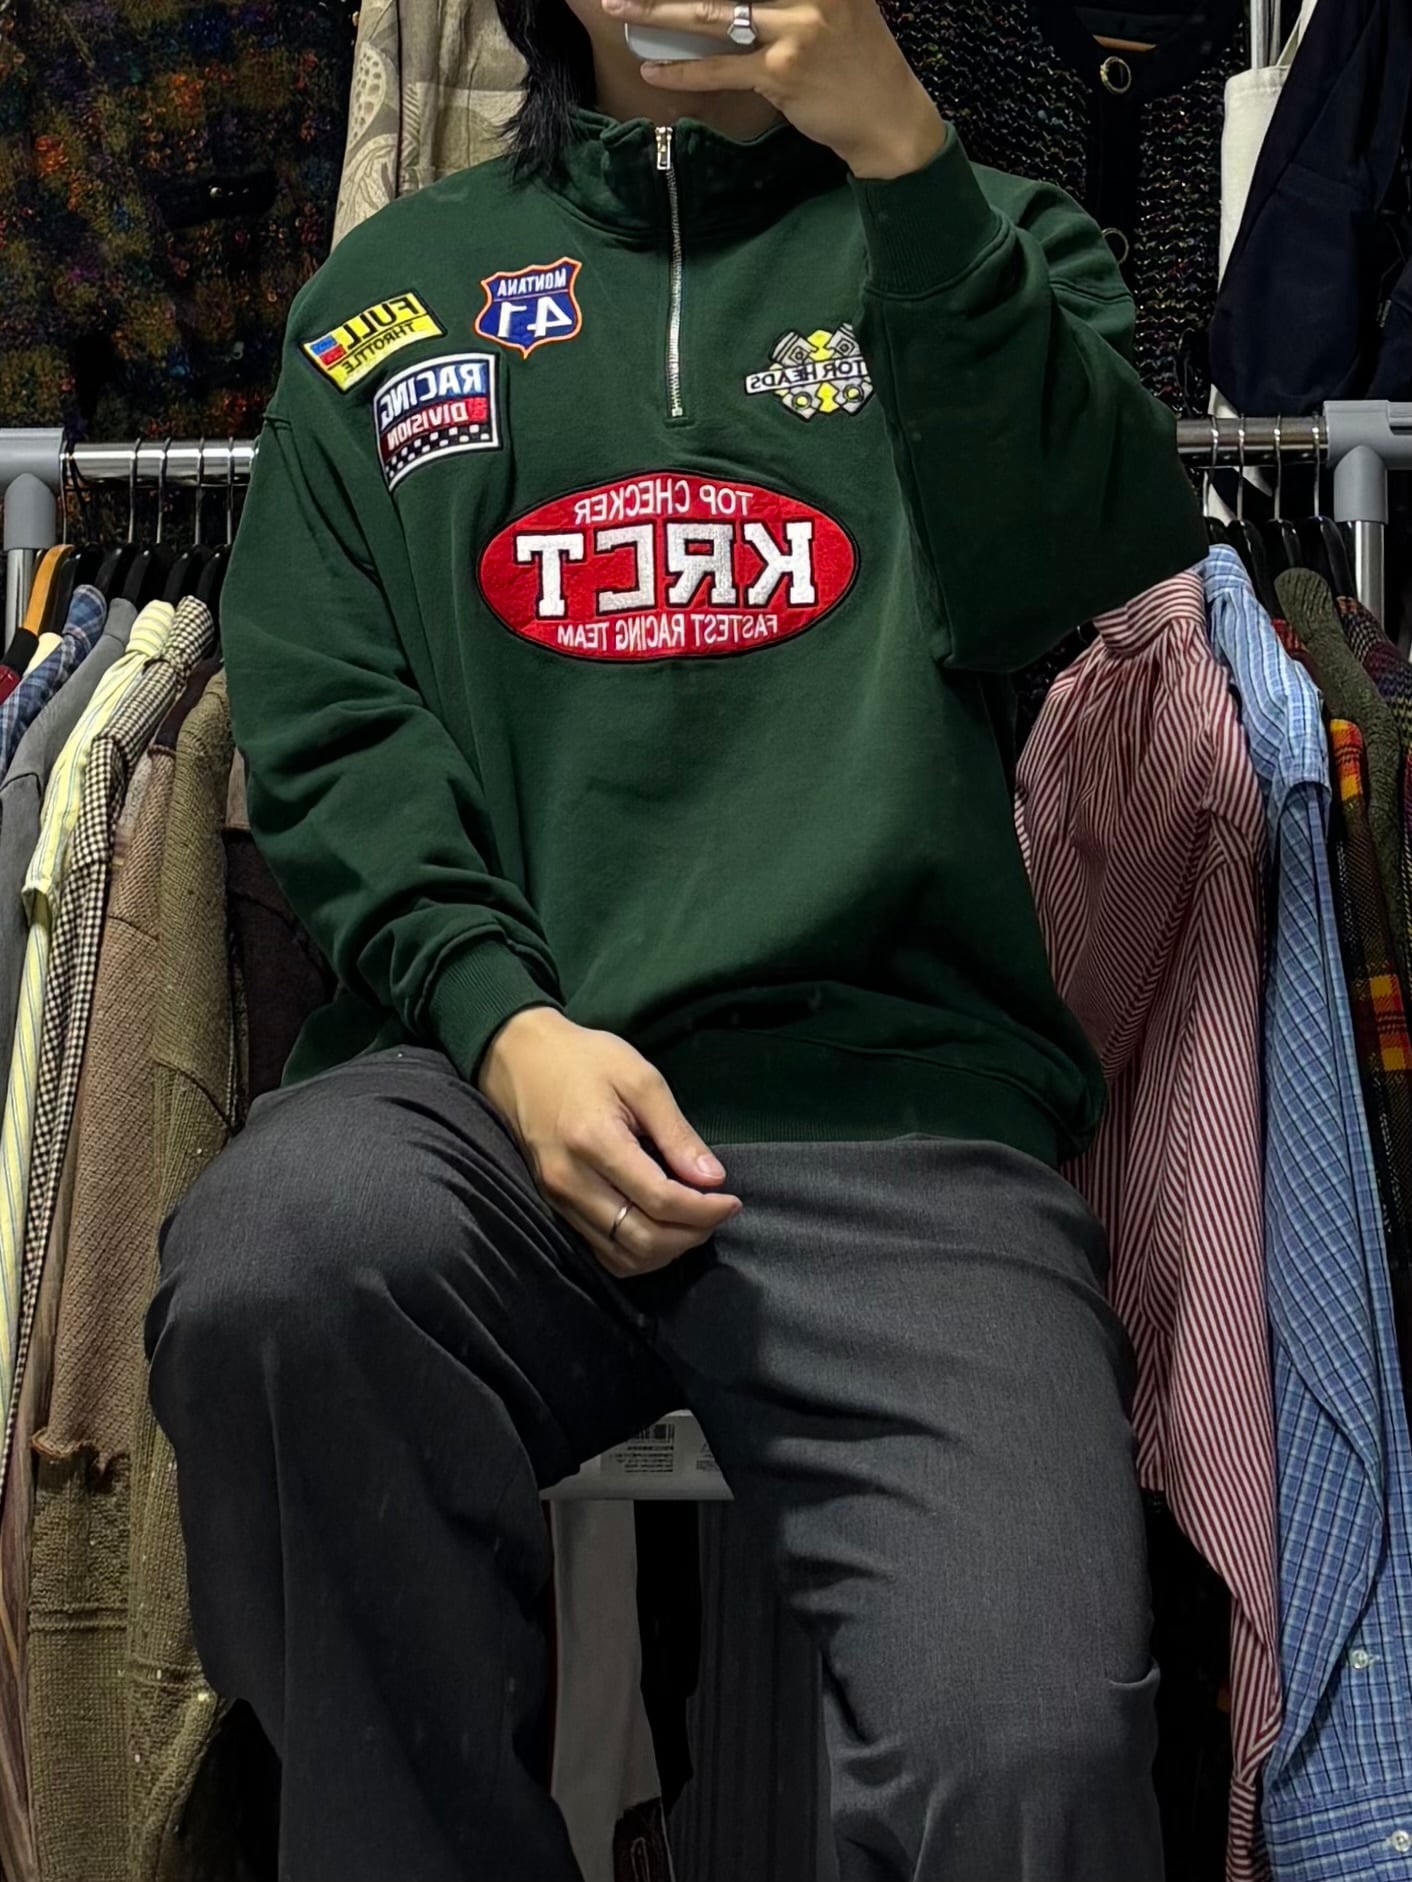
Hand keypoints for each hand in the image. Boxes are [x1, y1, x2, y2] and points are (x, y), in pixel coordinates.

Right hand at [478, 1007, 741, 1277]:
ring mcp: (557, 1200)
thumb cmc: (585, 1060)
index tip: (731, 1200)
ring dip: (667, 1249)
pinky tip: (659, 1229)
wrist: (519, 1059)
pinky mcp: (553, 1207)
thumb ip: (677, 1132)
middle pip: (643, 1239)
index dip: (704, 1210)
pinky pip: (601, 1252)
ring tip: (692, 1222)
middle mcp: (571, 1181)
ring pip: (622, 1256)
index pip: (660, 1200)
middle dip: (691, 1235)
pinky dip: (637, 1252)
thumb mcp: (640, 1078)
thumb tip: (713, 1179)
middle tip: (715, 1212)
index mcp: (595, 1142)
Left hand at [606, 0, 945, 178]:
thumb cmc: (861, 64)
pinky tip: (653, 70)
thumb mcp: (839, 7)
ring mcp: (796, 30)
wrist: (891, 118)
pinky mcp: (784, 73)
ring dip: (659, 10)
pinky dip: (683, 72)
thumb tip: (738, 2)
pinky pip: (721, 69)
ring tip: (620, 7)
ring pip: (712, 13)